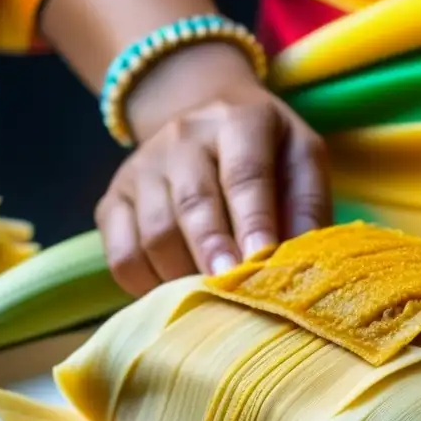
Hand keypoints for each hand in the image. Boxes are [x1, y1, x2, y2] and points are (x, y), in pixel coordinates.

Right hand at [95, 75, 329, 296]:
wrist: (206, 121)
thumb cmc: (268, 153)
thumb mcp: (301, 160)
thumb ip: (307, 207)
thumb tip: (302, 265)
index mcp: (239, 121)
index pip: (245, 174)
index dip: (253, 221)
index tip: (261, 260)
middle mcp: (182, 137)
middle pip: (192, 204)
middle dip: (213, 252)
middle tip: (231, 291)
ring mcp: (141, 168)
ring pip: (154, 234)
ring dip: (184, 274)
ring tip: (213, 299)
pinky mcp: (112, 199)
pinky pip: (120, 254)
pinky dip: (147, 284)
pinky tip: (176, 293)